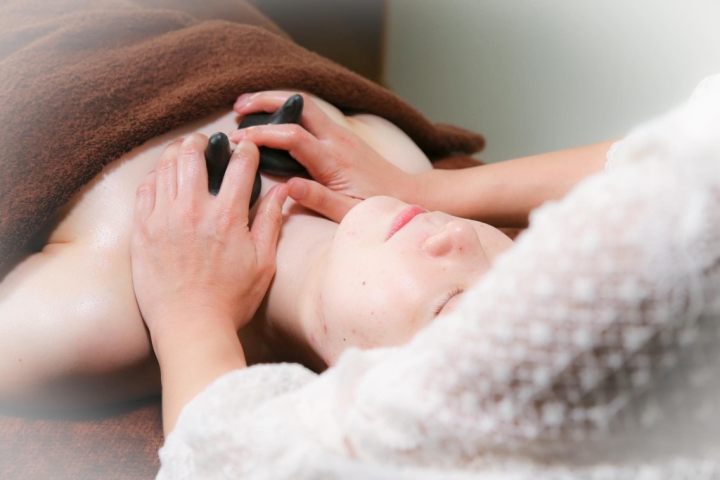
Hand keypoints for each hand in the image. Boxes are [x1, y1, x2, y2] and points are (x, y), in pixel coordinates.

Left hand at [130, 135, 287, 340]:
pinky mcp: (142, 231)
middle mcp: (192, 210)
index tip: (248, 148)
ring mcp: (163, 218)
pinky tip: (163, 178)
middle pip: (192, 154)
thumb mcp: (263, 262)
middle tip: (207, 144)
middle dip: (202, 142)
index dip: (247, 151)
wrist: (190, 326)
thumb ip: (271, 221)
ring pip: (165, 166)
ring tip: (184, 154)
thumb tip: (283, 190)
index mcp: (227, 216)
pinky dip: (156, 176)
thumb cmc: (231, 299)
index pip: (239, 165)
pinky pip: (145, 189)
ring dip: (176, 153)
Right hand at [230, 91, 416, 221]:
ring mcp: (341, 134)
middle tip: (237, 106)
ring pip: (305, 105)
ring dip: (275, 100)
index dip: (263, 134)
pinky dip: (287, 109)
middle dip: (265, 101)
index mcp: (335, 160)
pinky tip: (270, 116)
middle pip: (299, 105)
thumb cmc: (376, 207)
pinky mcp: (342, 135)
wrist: (408, 194)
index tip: (238, 138)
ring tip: (246, 105)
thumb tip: (288, 187)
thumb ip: (318, 199)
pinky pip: (311, 113)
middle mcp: (338, 140)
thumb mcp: (347, 212)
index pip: (294, 137)